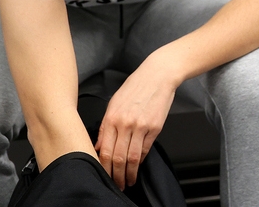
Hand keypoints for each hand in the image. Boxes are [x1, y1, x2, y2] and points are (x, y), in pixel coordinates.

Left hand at [95, 55, 177, 189]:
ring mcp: (141, 126)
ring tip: (128, 180)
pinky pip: (145, 149)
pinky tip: (138, 165)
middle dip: (116, 175)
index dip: (103, 167)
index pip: (104, 151)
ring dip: (129, 173)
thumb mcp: (114, 103)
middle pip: (118, 158)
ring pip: (132, 158)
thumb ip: (106, 126)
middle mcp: (125, 123)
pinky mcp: (155, 127)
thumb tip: (99, 146)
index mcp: (112, 117)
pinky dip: (141, 160)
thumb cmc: (135, 86)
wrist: (158, 75)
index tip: (103, 175)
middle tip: (116, 184)